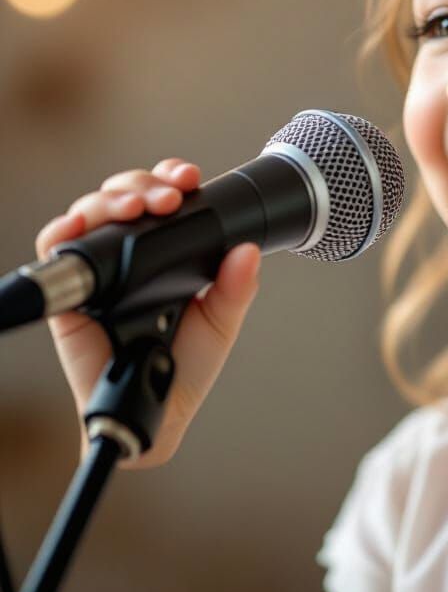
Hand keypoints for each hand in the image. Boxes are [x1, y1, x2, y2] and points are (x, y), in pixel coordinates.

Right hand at [34, 158, 261, 467]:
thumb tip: (248, 249)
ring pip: (92, 213)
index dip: (170, 178)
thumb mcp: (221, 321)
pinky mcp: (72, 295)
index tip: (188, 177)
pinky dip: (64, 230)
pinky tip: (81, 224)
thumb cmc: (186, 367)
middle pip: (125, 195)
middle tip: (168, 197)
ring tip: (136, 207)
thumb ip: (237, 287)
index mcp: (168, 253)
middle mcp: (132, 256)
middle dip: (143, 184)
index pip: (163, 198)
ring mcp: (101, 271)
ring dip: (111, 199)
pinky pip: (55, 250)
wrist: (158, 414)